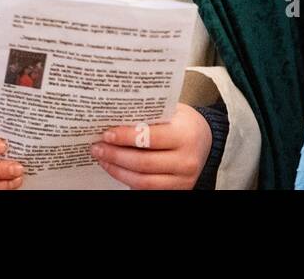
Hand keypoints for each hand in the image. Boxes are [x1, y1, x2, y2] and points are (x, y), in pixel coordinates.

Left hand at [92, 104, 212, 188]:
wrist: (206, 139)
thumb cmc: (183, 122)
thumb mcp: (172, 112)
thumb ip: (149, 117)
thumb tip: (114, 121)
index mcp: (186, 134)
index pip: (149, 137)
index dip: (125, 137)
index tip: (107, 134)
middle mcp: (186, 159)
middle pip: (143, 163)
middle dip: (115, 156)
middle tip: (97, 148)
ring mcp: (183, 179)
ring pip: (143, 181)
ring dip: (118, 171)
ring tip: (103, 159)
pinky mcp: (179, 190)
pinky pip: (148, 189)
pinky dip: (128, 181)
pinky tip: (117, 170)